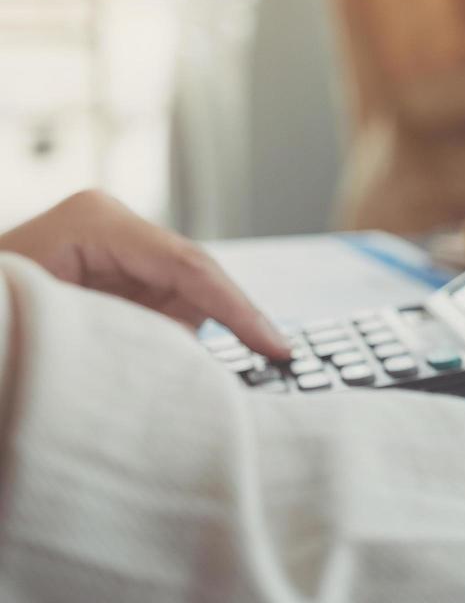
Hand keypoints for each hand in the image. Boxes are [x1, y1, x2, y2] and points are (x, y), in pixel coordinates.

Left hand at [0, 190, 289, 359]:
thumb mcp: (48, 325)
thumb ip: (128, 337)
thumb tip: (196, 359)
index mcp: (97, 223)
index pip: (190, 266)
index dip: (240, 310)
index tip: (278, 347)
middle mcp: (112, 230)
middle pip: (197, 280)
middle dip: (230, 325)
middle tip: (274, 370)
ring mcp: (115, 254)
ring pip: (187, 300)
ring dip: (201, 339)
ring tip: (217, 380)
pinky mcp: (115, 283)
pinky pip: (164, 315)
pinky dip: (177, 346)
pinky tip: (191, 374)